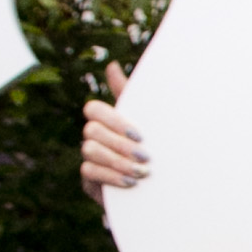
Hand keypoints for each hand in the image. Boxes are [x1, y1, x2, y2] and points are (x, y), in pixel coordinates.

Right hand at [82, 63, 145, 203]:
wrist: (162, 186)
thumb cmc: (154, 148)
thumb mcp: (148, 122)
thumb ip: (129, 95)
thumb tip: (111, 65)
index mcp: (107, 119)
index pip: (94, 110)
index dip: (114, 121)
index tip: (140, 135)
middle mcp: (94, 136)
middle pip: (92, 130)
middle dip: (120, 144)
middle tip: (145, 157)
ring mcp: (90, 157)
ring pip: (90, 150)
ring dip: (117, 161)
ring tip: (142, 172)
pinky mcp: (89, 179)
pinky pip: (89, 172)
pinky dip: (111, 177)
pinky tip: (131, 183)